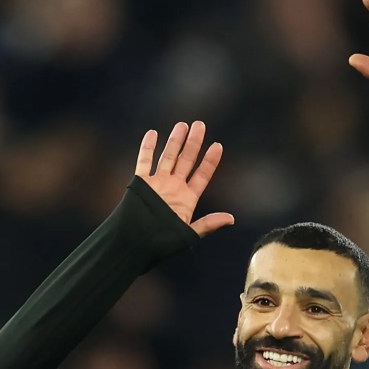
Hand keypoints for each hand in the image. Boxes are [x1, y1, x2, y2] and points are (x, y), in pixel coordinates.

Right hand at [135, 120, 234, 235]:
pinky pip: (144, 161)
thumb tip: (230, 218)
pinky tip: (153, 133)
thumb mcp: (189, 233)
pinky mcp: (141, 183)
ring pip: (167, 157)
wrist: (137, 243)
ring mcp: (157, 184)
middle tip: (200, 125)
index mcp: (187, 199)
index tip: (218, 146)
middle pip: (186, 160)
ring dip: (175, 141)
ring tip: (182, 125)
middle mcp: (173, 188)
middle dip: (193, 143)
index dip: (210, 161)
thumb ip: (209, 224)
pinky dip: (147, 148)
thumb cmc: (163, 242)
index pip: (202, 175)